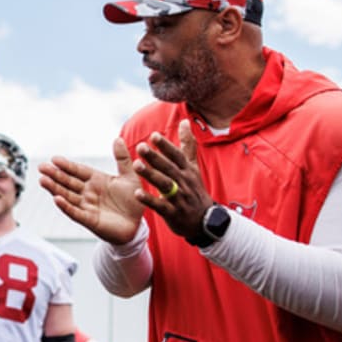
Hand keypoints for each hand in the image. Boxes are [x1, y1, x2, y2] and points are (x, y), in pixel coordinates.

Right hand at [39, 138, 144, 244]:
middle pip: (68, 182)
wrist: (138, 224)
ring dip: (55, 189)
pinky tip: (56, 199)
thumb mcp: (130, 177)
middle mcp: (89, 192)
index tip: (54, 159)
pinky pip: (76, 213)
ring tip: (43, 180)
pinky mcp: (90, 220)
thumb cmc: (134, 200)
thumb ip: (122, 159)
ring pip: (68, 196)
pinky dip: (66, 207)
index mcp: (96, 180)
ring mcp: (88, 206)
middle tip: (41, 167)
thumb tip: (117, 138)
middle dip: (55, 175)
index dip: (67, 165)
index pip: (78, 171)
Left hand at [132, 122, 215, 243]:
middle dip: (155, 157)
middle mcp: (184, 182)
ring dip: (151, 175)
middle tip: (140, 147)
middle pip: (169, 168)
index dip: (166, 146)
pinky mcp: (173, 213)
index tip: (153, 136)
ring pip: (164, 184)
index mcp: (187, 170)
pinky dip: (149, 200)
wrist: (204, 221)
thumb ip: (187, 144)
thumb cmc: (194, 190)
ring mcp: (179, 198)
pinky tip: (136, 193)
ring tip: (136, 165)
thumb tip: (184, 121)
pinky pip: (160, 206)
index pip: (177, 156)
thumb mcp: (193, 167)